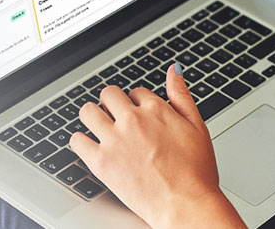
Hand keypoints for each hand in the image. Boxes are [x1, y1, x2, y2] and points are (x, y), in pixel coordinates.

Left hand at [69, 64, 245, 228]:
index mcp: (156, 109)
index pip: (135, 91)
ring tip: (99, 126)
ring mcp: (115, 140)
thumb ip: (181, 95)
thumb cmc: (196, 171)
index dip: (137, 102)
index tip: (139, 114)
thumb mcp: (197, 125)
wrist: (185, 204)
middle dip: (113, 103)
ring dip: (93, 115)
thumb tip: (174, 69)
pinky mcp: (101, 163)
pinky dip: (80, 140)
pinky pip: (77, 141)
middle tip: (116, 117)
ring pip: (88, 111)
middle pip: (109, 94)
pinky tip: (89, 145)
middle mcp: (133, 120)